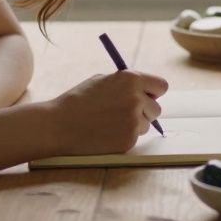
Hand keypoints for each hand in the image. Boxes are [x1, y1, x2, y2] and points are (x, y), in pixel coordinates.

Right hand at [38, 70, 168, 156]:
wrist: (58, 125)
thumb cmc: (78, 100)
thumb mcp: (102, 81)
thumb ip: (126, 84)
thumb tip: (146, 91)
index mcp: (131, 79)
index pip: (161, 86)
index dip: (153, 92)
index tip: (147, 97)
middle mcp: (136, 99)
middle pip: (156, 108)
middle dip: (144, 111)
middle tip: (124, 113)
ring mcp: (133, 121)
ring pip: (146, 125)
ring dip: (133, 125)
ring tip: (109, 123)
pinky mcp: (128, 140)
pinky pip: (135, 138)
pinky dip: (124, 137)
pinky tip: (105, 133)